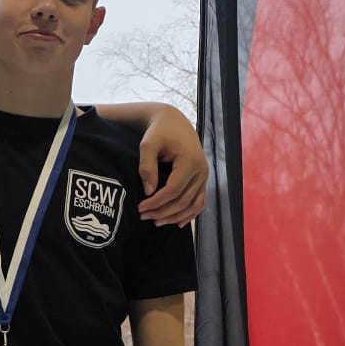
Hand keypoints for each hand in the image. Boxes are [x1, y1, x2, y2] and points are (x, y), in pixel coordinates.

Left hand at [136, 106, 206, 225]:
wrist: (173, 121)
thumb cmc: (158, 131)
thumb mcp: (148, 144)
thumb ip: (147, 166)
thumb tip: (149, 191)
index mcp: (190, 161)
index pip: (173, 190)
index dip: (156, 203)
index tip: (140, 208)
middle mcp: (201, 170)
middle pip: (183, 201)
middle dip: (162, 212)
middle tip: (143, 216)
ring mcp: (204, 176)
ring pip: (192, 205)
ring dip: (175, 216)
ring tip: (156, 222)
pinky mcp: (202, 179)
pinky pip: (199, 201)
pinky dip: (190, 214)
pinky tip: (178, 223)